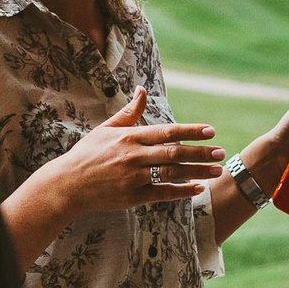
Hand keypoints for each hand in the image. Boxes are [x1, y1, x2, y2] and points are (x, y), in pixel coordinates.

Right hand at [46, 88, 222, 220]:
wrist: (67, 184)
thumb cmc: (87, 154)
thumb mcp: (106, 129)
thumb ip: (129, 112)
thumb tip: (142, 90)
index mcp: (130, 136)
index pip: (167, 131)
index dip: (191, 131)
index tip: (211, 131)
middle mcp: (133, 155)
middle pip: (174, 152)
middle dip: (200, 152)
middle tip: (221, 152)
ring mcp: (133, 177)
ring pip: (171, 172)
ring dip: (197, 171)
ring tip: (217, 171)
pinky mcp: (131, 197)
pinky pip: (161, 193)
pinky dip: (181, 191)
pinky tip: (197, 189)